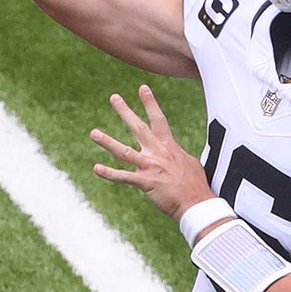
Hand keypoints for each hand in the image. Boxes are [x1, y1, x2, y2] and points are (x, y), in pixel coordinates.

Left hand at [90, 84, 214, 220]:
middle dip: (125, 112)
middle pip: (139, 128)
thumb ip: (178, 155)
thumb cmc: (195, 185)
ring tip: (93, 133)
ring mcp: (151, 167)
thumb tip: (176, 154)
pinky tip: (96, 168)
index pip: (158, 120)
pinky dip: (109, 173)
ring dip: (107, 142)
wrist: (197, 203)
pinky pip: (124, 176)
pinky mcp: (145, 182)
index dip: (150, 103)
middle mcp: (158, 153)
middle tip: (114, 97)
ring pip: (125, 151)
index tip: (142, 88)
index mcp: (169, 147)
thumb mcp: (190, 163)